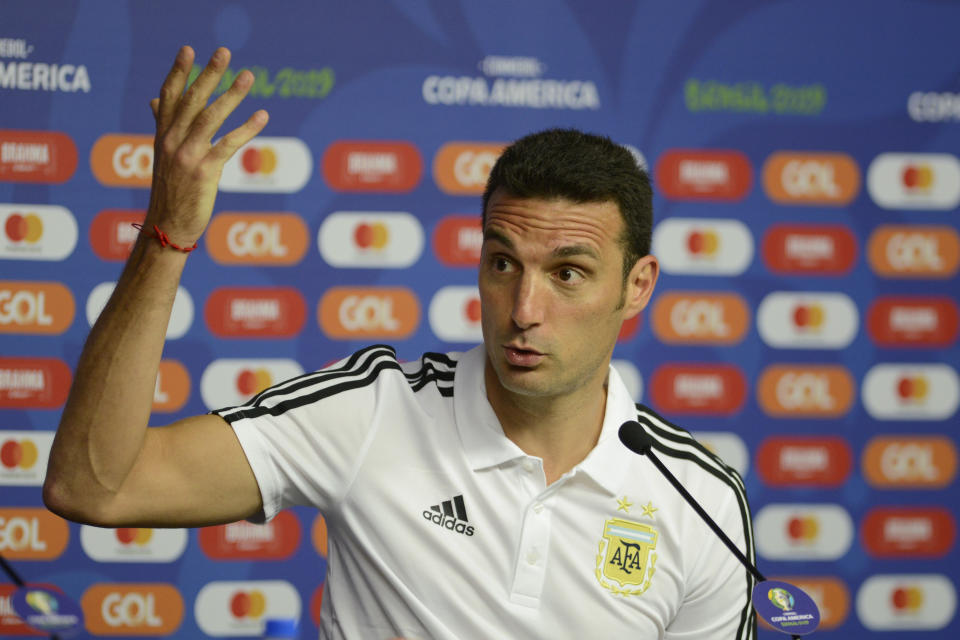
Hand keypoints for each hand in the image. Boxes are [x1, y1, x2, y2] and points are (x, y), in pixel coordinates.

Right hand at [146, 46, 267, 244]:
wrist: (167, 227)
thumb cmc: (170, 192)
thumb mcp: (163, 155)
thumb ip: (163, 126)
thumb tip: (155, 101)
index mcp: (162, 135)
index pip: (169, 96)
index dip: (179, 72)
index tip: (189, 49)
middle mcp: (172, 141)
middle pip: (191, 100)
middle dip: (208, 74)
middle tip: (224, 52)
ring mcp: (187, 156)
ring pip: (210, 118)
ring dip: (231, 95)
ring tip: (248, 76)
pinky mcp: (204, 172)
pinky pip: (228, 144)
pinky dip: (246, 128)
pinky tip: (262, 116)